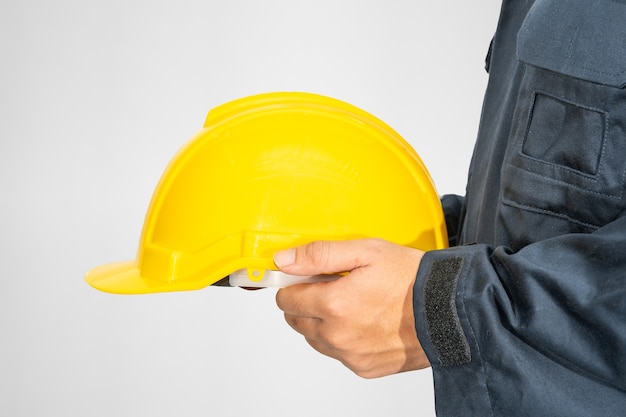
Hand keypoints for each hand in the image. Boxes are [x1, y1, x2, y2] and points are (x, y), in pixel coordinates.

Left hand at [274, 238, 429, 377]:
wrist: (450, 309)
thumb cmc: (412, 278)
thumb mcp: (366, 251)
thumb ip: (320, 255)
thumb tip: (284, 261)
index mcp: (334, 304)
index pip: (286, 300)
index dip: (294, 284)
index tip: (306, 277)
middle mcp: (338, 335)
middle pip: (297, 321)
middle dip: (307, 303)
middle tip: (333, 286)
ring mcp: (351, 355)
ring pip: (315, 339)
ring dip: (323, 322)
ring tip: (353, 304)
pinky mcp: (364, 368)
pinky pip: (339, 354)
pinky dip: (344, 339)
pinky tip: (365, 322)